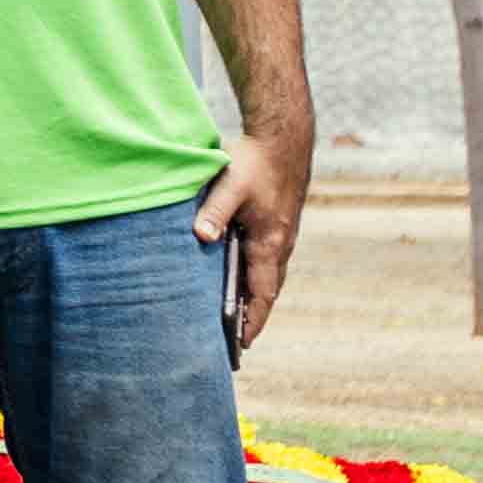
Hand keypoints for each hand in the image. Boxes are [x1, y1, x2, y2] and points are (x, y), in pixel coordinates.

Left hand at [200, 116, 307, 350]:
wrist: (283, 138)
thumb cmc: (255, 163)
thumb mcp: (229, 186)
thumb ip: (213, 212)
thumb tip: (199, 237)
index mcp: (270, 243)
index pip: (263, 293)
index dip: (253, 319)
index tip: (243, 344)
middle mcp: (281, 244)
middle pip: (268, 290)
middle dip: (254, 315)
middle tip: (236, 341)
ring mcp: (282, 234)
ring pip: (269, 274)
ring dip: (255, 296)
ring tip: (236, 318)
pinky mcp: (277, 223)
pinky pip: (267, 259)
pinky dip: (255, 275)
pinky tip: (238, 277)